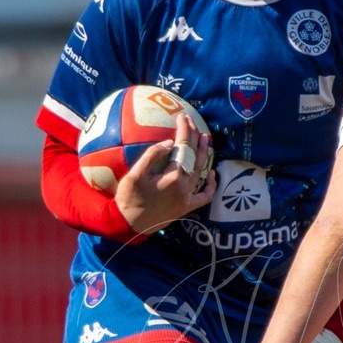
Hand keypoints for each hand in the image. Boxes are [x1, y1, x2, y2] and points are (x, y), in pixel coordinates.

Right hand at [115, 114, 215, 232]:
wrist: (129, 225)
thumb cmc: (129, 198)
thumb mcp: (135, 174)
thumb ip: (152, 155)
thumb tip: (169, 143)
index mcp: (173, 177)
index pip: (183, 147)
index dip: (184, 130)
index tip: (182, 117)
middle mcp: (185, 186)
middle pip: (195, 156)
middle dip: (195, 137)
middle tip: (193, 122)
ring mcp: (187, 198)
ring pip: (202, 171)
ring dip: (205, 154)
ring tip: (206, 139)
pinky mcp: (187, 207)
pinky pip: (204, 196)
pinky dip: (211, 185)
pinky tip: (213, 174)